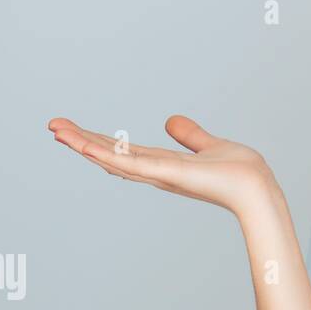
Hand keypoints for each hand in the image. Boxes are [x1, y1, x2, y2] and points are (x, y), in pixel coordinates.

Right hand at [47, 115, 280, 217]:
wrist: (257, 188)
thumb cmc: (240, 173)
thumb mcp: (209, 145)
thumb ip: (190, 135)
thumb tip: (170, 121)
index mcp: (163, 165)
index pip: (123, 151)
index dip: (98, 141)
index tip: (73, 129)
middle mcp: (156, 172)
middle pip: (111, 155)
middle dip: (81, 142)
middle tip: (53, 126)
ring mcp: (160, 174)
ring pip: (114, 159)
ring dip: (84, 145)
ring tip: (57, 131)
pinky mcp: (168, 174)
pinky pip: (133, 164)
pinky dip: (108, 156)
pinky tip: (86, 147)